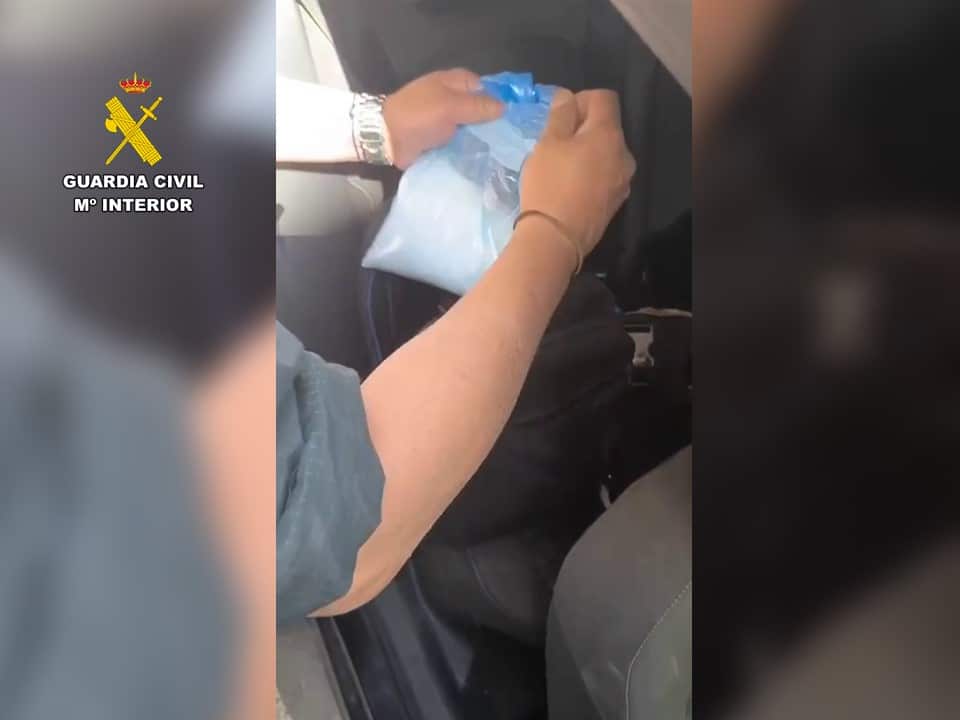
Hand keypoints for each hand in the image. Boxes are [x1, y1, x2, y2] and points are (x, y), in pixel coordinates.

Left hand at [383, 68, 504, 168]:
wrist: (388, 138)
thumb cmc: (418, 115)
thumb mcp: (451, 107)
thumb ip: (478, 106)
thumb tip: (505, 107)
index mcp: (455, 82)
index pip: (485, 87)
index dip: (499, 100)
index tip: (515, 118)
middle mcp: (453, 99)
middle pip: (480, 109)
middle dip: (493, 123)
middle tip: (512, 140)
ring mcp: (447, 120)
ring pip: (472, 127)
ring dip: (482, 139)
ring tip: (503, 153)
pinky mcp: (441, 138)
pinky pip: (461, 142)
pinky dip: (469, 149)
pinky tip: (485, 160)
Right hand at [519, 89, 635, 258]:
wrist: (556, 239)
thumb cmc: (550, 184)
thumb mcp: (547, 143)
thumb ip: (561, 114)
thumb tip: (567, 97)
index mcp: (609, 135)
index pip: (604, 98)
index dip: (581, 99)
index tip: (560, 116)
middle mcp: (624, 155)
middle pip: (607, 127)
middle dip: (583, 127)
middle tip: (555, 142)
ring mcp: (623, 181)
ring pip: (606, 153)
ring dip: (587, 151)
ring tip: (561, 166)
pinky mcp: (615, 202)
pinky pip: (605, 175)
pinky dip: (590, 173)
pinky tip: (569, 186)